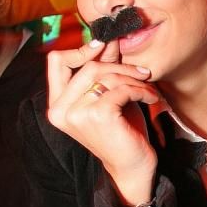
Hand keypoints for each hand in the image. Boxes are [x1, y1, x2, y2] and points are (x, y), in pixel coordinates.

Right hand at [47, 40, 159, 206]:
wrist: (132, 167)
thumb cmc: (121, 132)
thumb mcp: (109, 96)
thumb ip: (104, 70)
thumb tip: (107, 39)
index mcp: (57, 105)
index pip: (56, 61)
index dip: (81, 49)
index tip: (105, 46)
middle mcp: (61, 110)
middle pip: (88, 66)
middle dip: (120, 65)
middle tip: (142, 72)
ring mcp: (77, 113)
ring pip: (106, 76)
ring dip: (133, 79)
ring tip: (148, 88)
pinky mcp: (98, 115)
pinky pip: (121, 89)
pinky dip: (141, 91)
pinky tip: (151, 99)